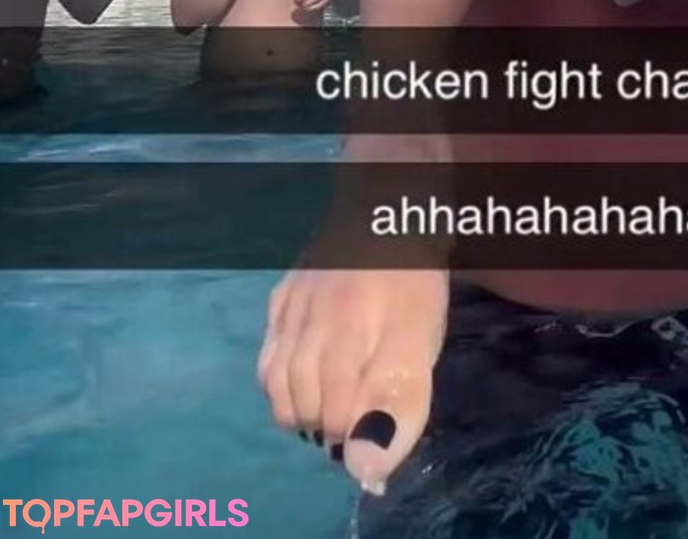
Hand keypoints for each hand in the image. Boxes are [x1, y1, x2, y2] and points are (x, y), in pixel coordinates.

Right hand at [259, 259, 447, 493]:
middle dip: (326, 423)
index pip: (336, 417)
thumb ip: (396, 406)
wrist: (389, 215)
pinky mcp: (280, 297)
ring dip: (301, 407)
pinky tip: (303, 377)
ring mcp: (291, 308)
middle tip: (351, 415)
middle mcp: (314, 320)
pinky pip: (267, 357)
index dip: (353, 437)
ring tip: (327, 401)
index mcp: (354, 333)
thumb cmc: (412, 286)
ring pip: (277, 385)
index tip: (370, 432)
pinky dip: (281, 381)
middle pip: (302, 406)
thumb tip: (362, 472)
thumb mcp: (420, 348)